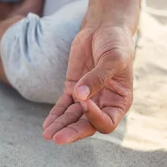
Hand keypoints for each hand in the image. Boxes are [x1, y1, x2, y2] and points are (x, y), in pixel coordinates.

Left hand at [42, 25, 134, 144]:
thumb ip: (98, 78)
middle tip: (58, 138)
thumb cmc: (116, 44)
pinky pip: (63, 106)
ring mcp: (87, 98)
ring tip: (47, 135)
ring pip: (73, 118)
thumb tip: (80, 96)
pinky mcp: (73, 89)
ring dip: (61, 126)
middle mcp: (104, 104)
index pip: (107, 121)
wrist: (103, 28)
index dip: (95, 117)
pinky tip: (47, 125)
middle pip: (87, 125)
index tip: (84, 102)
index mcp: (120, 101)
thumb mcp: (112, 59)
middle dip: (72, 132)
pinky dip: (55, 115)